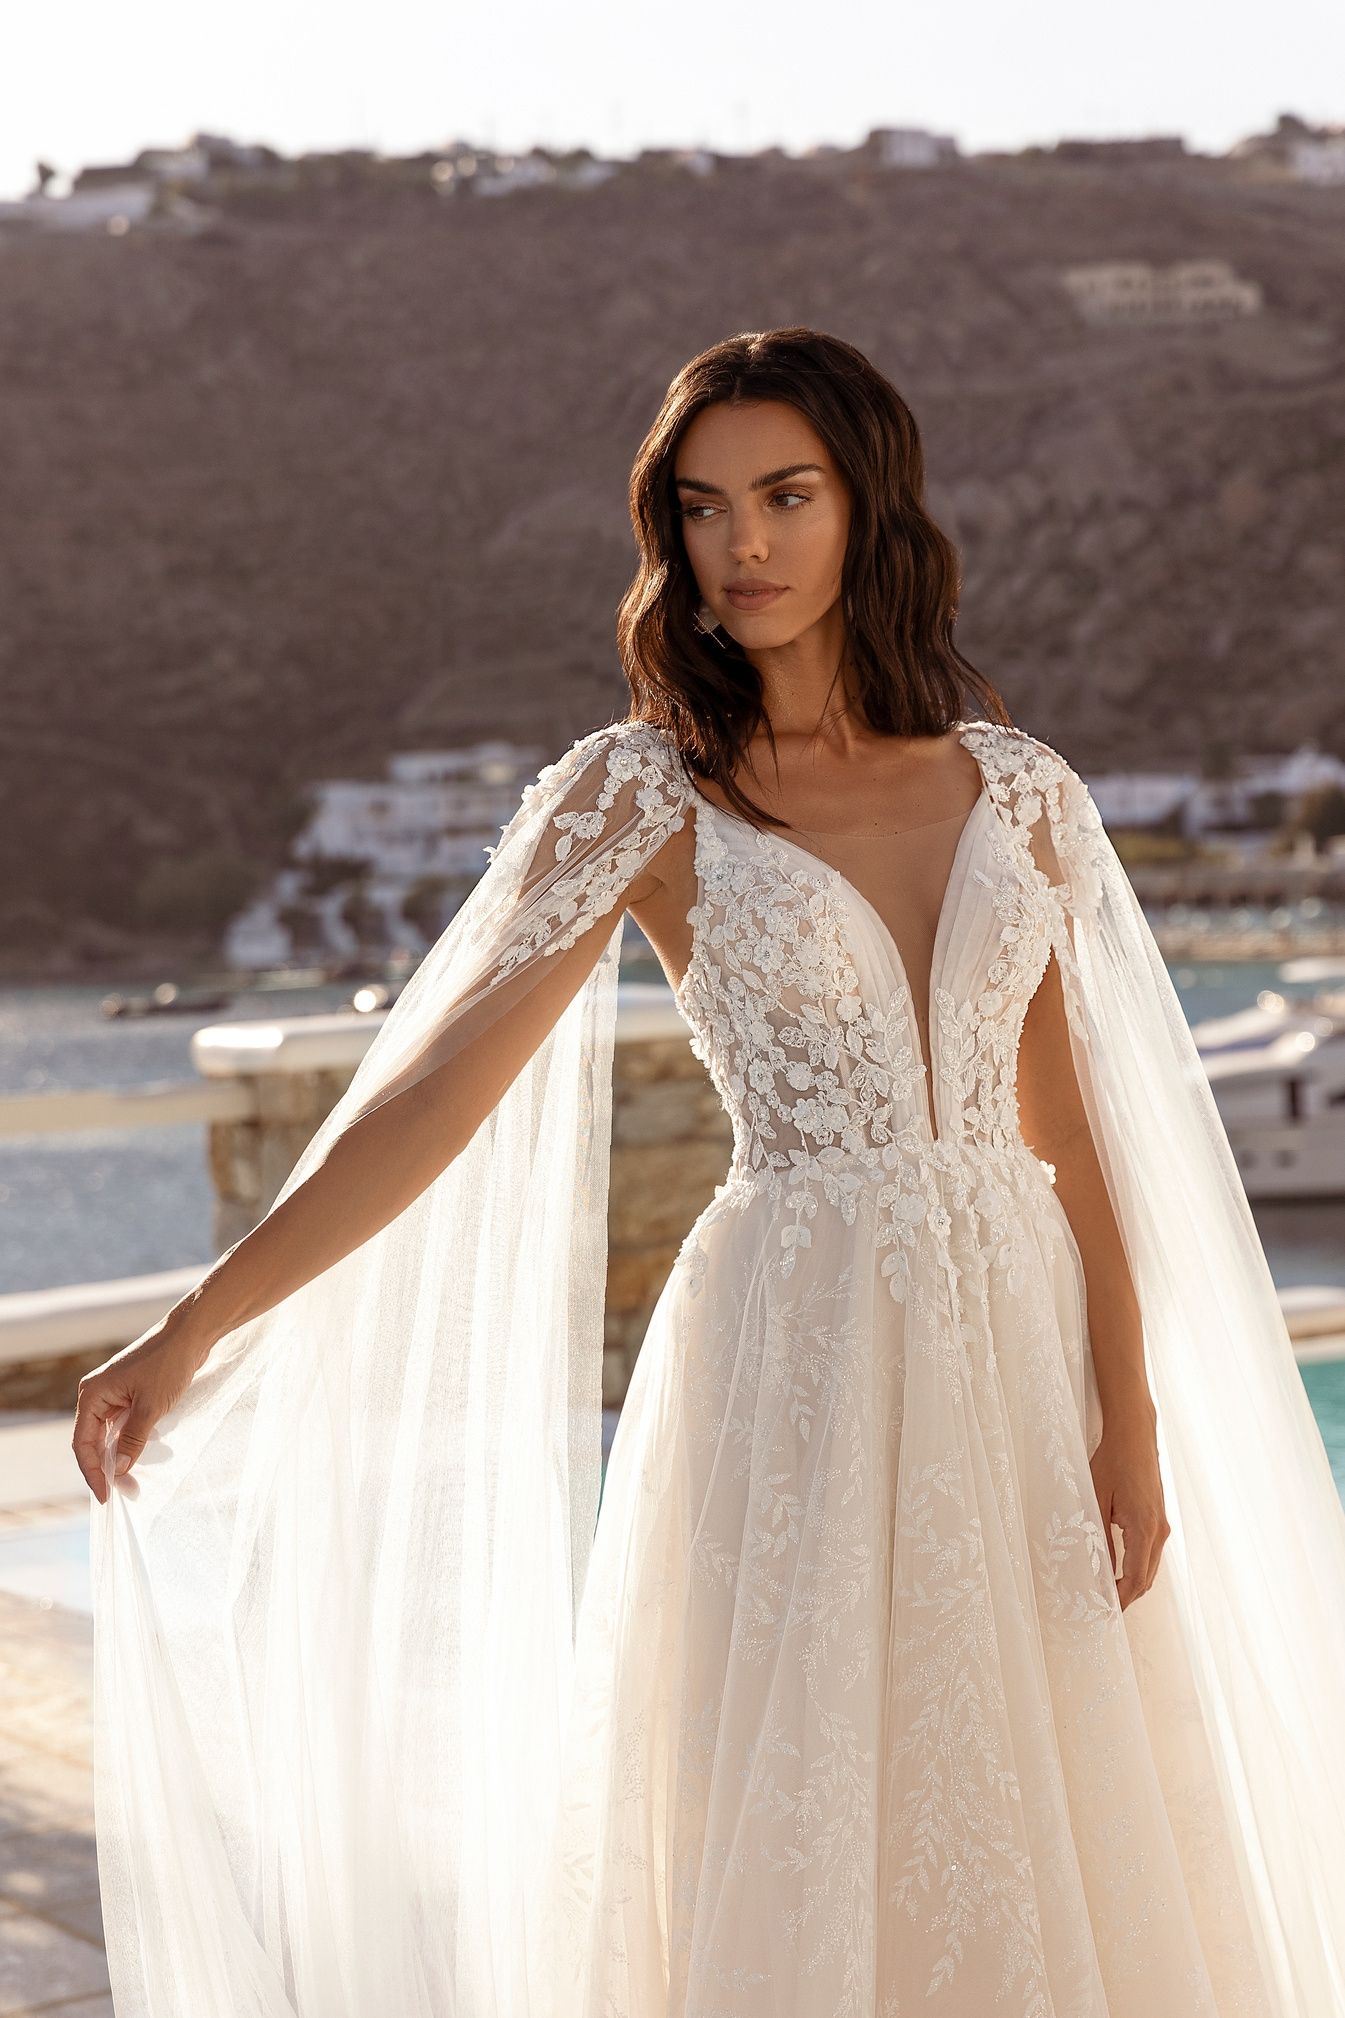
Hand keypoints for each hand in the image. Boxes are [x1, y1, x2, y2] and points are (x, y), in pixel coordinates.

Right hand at [72, 1319, 205, 1504]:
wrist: (190, 1336)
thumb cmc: (168, 1364)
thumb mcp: (151, 1407)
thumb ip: (133, 1439)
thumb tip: (119, 1470)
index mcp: (93, 1394)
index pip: (82, 1443)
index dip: (91, 1472)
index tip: (104, 1495)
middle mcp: (97, 1394)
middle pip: (93, 1441)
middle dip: (107, 1468)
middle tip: (124, 1492)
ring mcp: (113, 1394)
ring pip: (110, 1435)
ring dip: (120, 1457)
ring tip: (134, 1481)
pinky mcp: (129, 1394)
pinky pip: (123, 1425)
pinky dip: (131, 1442)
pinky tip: (142, 1458)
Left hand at [1089, 1408, 1169, 1611]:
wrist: (1134, 1436)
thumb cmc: (1112, 1463)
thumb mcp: (1096, 1500)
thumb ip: (1098, 1537)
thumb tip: (1096, 1569)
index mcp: (1144, 1529)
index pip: (1135, 1579)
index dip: (1121, 1600)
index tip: (1105, 1612)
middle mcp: (1159, 1531)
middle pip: (1146, 1579)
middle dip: (1127, 1597)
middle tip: (1103, 1609)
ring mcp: (1162, 1525)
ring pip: (1150, 1568)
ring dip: (1133, 1584)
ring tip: (1108, 1594)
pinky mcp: (1159, 1518)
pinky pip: (1151, 1554)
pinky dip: (1138, 1568)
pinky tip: (1119, 1570)